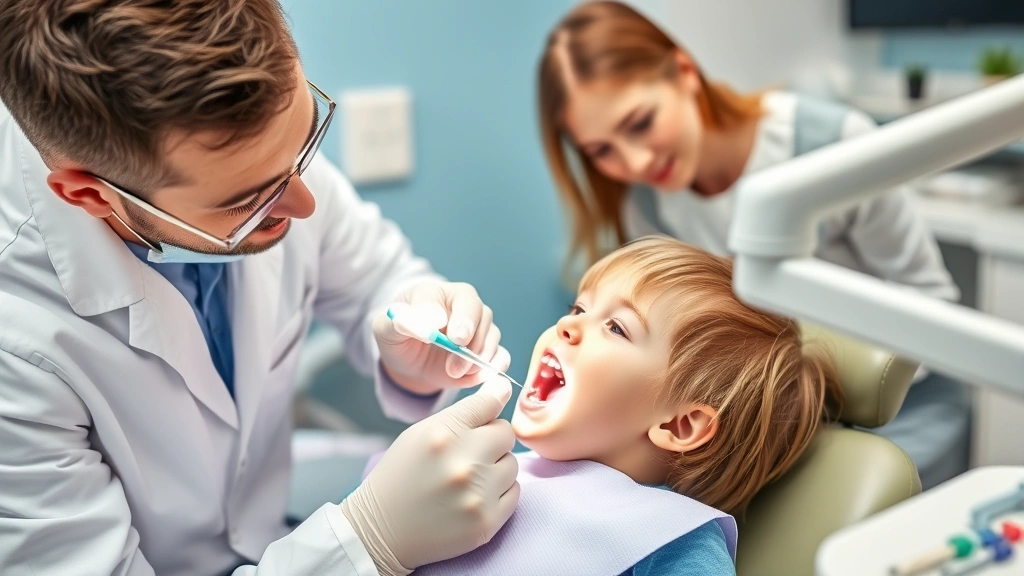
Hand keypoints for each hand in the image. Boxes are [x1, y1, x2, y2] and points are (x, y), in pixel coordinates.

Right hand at [340, 376, 519, 574]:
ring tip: (470, 478)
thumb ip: (462, 413)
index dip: (494, 401)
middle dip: (492, 440)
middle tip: (473, 452)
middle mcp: (463, 461)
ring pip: (512, 464)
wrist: (381, 530)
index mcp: (443, 434)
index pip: (489, 403)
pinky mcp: (487, 521)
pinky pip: (514, 492)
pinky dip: (500, 492)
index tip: (496, 400)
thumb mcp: (420, 434)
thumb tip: (502, 388)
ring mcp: (478, 494)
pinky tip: (475, 496)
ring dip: (496, 468)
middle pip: (506, 434)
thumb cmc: (401, 476)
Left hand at [374, 281, 508, 394]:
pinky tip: (477, 376)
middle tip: (455, 355)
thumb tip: (419, 321)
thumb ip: (398, 322)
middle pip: (479, 313)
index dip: (451, 315)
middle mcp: (464, 305)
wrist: (409, 360)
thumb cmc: (398, 336)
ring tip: (454, 371)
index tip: (445, 333)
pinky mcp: (486, 350)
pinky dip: (493, 367)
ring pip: (491, 335)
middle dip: (469, 336)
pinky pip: (501, 355)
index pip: (451, 297)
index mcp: (438, 293)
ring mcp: (479, 327)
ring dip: (476, 357)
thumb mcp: (386, 328)